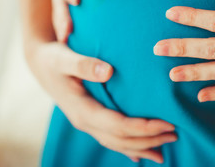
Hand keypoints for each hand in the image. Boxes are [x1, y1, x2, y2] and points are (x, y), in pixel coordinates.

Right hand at [26, 41, 176, 162]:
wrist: (40, 64)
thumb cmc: (53, 58)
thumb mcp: (64, 58)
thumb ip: (84, 65)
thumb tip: (108, 71)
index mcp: (82, 109)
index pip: (117, 126)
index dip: (143, 128)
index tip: (166, 123)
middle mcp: (84, 121)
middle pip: (120, 139)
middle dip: (148, 140)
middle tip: (175, 133)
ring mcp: (86, 123)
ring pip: (116, 143)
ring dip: (140, 147)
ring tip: (164, 150)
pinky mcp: (89, 119)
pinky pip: (110, 139)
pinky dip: (126, 148)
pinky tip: (138, 155)